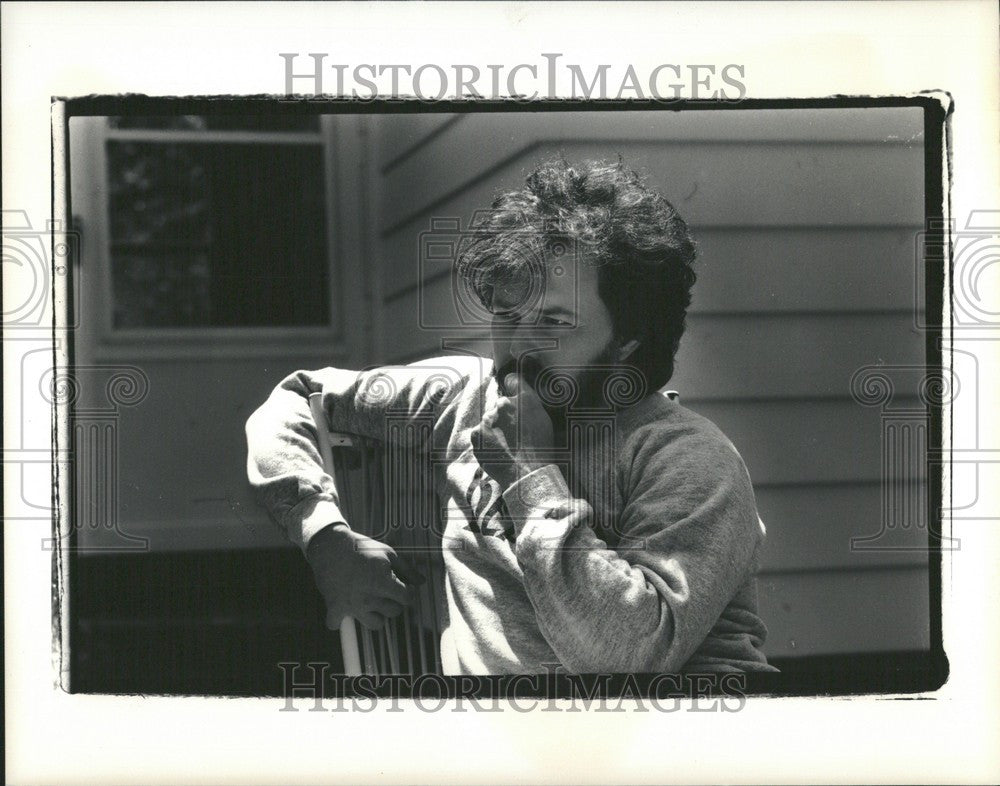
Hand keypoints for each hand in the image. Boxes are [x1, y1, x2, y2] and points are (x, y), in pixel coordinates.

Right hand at [305, 523, 423, 630]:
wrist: (330, 545)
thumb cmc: (361, 548)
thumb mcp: (388, 553)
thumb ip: (407, 569)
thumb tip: (421, 582)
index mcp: (383, 584)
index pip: (407, 599)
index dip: (406, 591)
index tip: (399, 585)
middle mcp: (369, 599)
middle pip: (394, 612)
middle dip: (393, 601)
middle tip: (384, 589)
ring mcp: (352, 606)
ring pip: (376, 624)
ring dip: (376, 614)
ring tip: (370, 600)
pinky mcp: (335, 609)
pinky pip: (337, 625)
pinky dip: (339, 619)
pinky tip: (343, 605)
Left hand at [471, 373, 553, 488]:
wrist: (526, 472)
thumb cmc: (540, 446)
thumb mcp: (543, 418)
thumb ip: (528, 399)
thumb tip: (514, 384)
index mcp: (522, 398)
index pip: (512, 380)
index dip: (514, 388)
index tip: (516, 398)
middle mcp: (501, 404)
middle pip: (500, 405)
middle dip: (505, 415)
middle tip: (515, 433)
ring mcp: (487, 419)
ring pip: (490, 419)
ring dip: (495, 428)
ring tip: (507, 445)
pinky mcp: (477, 433)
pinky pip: (481, 432)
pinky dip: (486, 439)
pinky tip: (498, 449)